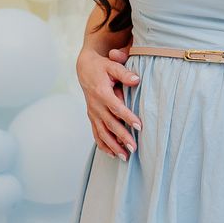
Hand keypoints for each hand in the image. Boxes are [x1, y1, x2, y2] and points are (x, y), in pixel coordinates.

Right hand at [77, 45, 139, 159]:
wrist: (84, 68)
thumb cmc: (101, 66)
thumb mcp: (112, 66)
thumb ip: (124, 73)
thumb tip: (136, 80)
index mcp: (102, 93)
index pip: (116, 108)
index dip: (128, 118)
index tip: (139, 126)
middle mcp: (96, 105)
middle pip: (110, 124)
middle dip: (121, 137)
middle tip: (133, 148)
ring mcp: (93, 113)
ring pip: (102, 132)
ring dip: (113, 146)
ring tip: (125, 156)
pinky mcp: (92, 117)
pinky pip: (96, 133)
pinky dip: (103, 145)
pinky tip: (112, 154)